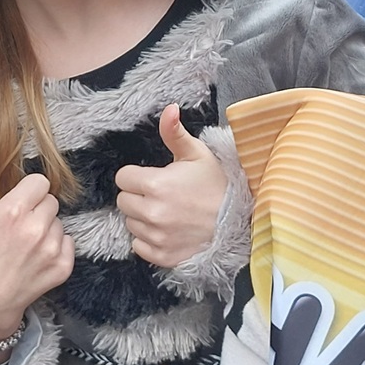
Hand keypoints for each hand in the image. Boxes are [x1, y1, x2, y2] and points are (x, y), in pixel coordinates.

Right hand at [0, 167, 73, 340]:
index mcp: (13, 211)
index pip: (40, 182)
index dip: (29, 191)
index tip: (19, 202)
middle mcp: (35, 228)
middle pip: (51, 200)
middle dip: (37, 209)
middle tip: (19, 225)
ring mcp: (51, 249)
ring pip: (59, 222)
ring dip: (47, 228)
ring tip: (26, 244)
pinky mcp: (63, 266)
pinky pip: (68, 242)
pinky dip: (56, 248)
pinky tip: (36, 257)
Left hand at [114, 106, 228, 269]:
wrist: (241, 221)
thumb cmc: (217, 185)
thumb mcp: (197, 154)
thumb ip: (174, 132)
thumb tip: (168, 108)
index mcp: (156, 184)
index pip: (123, 178)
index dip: (136, 176)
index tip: (153, 177)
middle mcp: (153, 213)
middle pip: (123, 201)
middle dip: (138, 196)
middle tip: (161, 195)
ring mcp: (157, 237)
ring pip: (130, 223)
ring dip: (142, 218)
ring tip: (167, 212)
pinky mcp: (162, 256)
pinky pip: (139, 246)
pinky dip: (148, 239)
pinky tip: (167, 230)